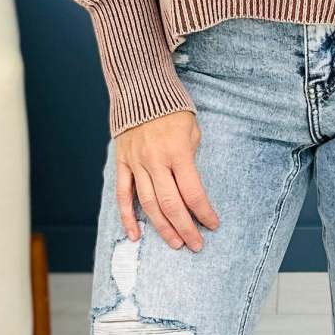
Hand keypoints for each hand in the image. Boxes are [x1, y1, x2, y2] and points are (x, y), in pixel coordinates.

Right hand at [115, 109, 221, 250]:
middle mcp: (156, 160)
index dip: (203, 212)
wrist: (140, 89)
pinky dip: (128, 216)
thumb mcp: (192, 129)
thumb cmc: (173, 109)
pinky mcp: (122, 163)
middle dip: (185, 227)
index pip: (193, 191)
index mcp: (178, 151)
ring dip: (162, 227)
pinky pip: (123, 194)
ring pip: (148, 203)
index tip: (212, 225)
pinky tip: (136, 234)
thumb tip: (192, 188)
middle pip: (171, 203)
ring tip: (175, 243)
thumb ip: (191, 158)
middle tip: (195, 245)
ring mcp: (136, 163)